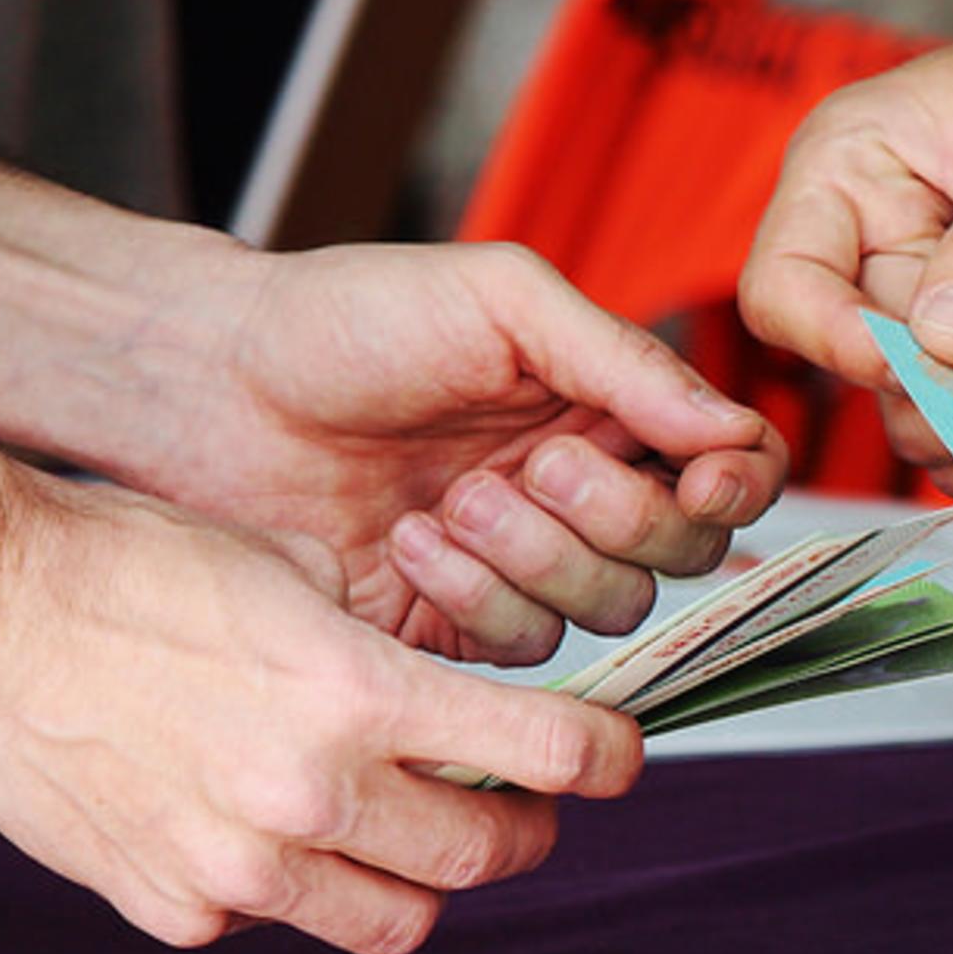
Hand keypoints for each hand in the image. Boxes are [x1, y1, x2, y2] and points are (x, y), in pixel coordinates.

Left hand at [0, 167, 787, 662]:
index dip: (740, 487)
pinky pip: (524, 652)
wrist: (212, 387)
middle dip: (618, 521)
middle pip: (688, 554)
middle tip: (533, 467)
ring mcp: (530, 565)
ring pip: (612, 610)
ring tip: (451, 501)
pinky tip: (409, 545)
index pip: (736, 467)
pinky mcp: (463, 628)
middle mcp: (588, 492)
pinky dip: (473, 600)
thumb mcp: (500, 301)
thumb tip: (728, 427)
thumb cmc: (350, 319)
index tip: (701, 483)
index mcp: (613, 408)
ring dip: (537, 560)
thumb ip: (622, 359)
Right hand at [0, 457, 642, 953]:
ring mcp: (240, 866)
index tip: (619, 756)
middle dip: (525, 829)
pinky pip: (284, 922)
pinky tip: (278, 828)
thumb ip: (384, 645)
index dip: (606, 759)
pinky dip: (305, 886)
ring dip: (427, 877)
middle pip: (485, 854)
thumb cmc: (136, 566)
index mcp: (357, 692)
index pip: (543, 751)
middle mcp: (309, 793)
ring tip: (413, 829)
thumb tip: (445, 690)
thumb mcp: (293, 567)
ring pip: (399, 919)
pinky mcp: (176, 908)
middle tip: (520, 802)